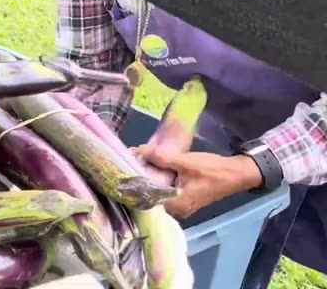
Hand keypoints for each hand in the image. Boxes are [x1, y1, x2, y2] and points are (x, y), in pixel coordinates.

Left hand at [136, 145, 262, 218]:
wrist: (237, 174)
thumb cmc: (212, 170)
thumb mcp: (185, 161)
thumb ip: (161, 158)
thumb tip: (137, 151)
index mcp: (175, 205)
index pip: (146, 198)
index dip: (134, 183)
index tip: (123, 169)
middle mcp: (176, 210)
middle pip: (151, 196)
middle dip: (140, 179)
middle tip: (127, 163)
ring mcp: (181, 205)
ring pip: (158, 192)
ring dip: (150, 178)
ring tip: (136, 163)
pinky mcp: (184, 198)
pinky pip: (166, 190)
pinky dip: (159, 180)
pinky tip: (152, 167)